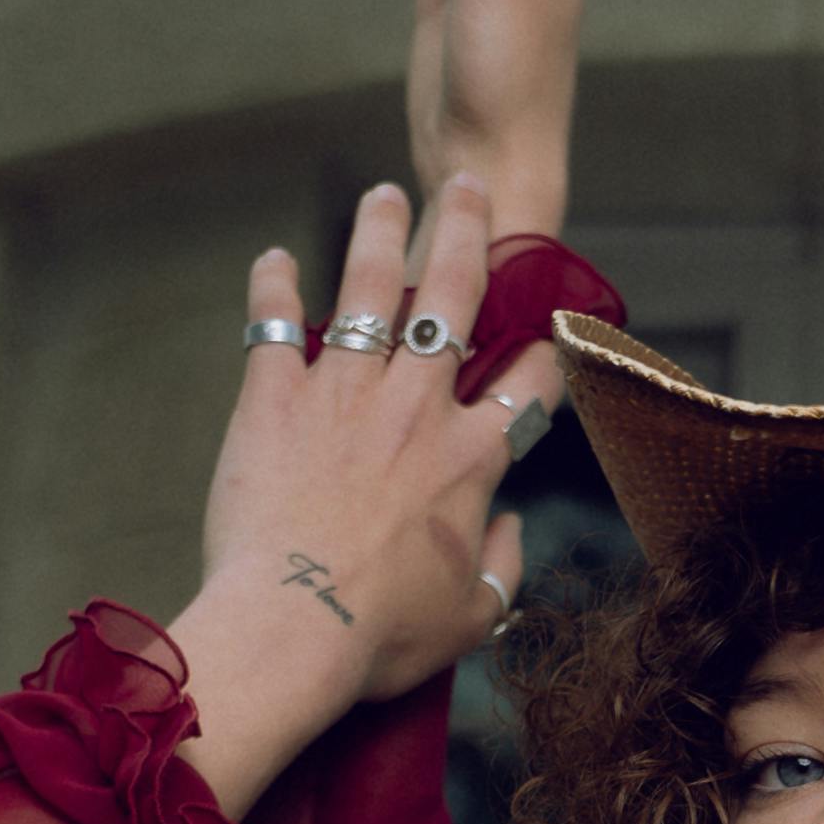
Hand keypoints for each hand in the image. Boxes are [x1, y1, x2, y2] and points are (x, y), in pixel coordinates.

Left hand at [168, 167, 568, 815]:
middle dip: (467, 234)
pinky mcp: (273, 401)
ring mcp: (344, 394)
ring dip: (379, 234)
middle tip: (468, 188)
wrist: (291, 628)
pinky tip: (272, 259)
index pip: (531, 382)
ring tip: (384, 195)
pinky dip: (272, 288)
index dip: (548, 349)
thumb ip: (504, 565)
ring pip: (368, 288)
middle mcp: (417, 408)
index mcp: (472, 459)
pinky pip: (273, 326)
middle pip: (453, 297)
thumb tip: (511, 529)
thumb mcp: (472, 617)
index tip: (550, 328)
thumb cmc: (380, 635)